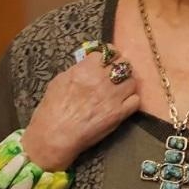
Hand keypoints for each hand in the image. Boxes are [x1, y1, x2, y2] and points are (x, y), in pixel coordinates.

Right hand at [20, 45, 139, 170]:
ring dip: (127, 84)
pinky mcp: (119, 114)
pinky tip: (124, 103)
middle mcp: (103, 79)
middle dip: (121, 67)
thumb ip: (78, 69)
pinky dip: (132, 100)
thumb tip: (89, 65)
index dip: (110, 55)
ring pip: (133, 81)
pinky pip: (136, 100)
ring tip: (121, 89)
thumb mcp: (60, 80)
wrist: (55, 135)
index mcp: (87, 69)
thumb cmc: (52, 109)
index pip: (108, 52)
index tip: (109, 60)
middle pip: (124, 64)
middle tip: (117, 73)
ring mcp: (113, 96)